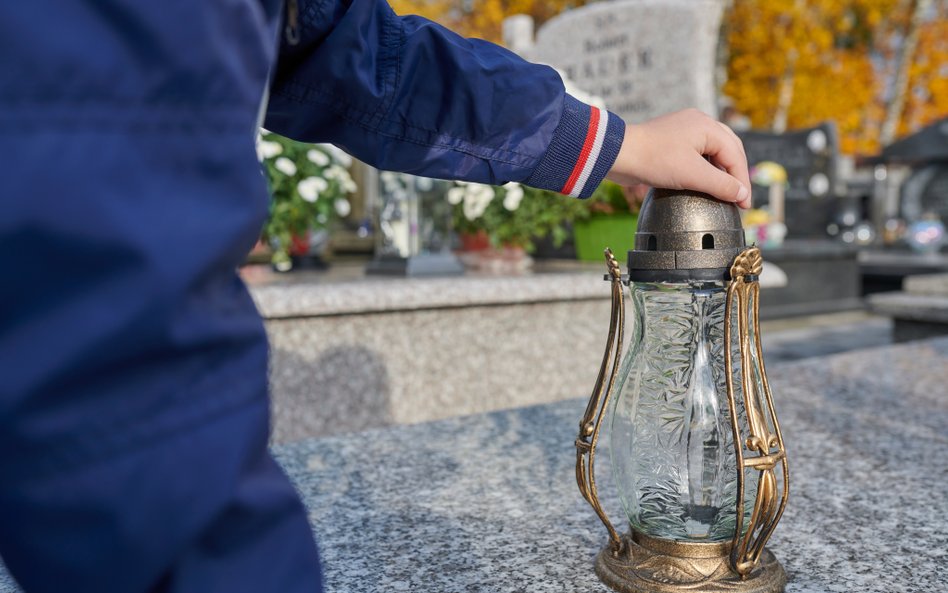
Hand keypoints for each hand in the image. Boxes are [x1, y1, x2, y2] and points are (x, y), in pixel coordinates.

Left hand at [606, 109, 751, 208]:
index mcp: (707, 126)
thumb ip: (720, 185)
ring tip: (724, 193)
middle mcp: (698, 123)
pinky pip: (697, 154)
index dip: (742, 182)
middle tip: (739, 199)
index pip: (735, 155)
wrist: (617, 155)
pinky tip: (704, 184)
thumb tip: (742, 195)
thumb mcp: (692, 175)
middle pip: (728, 149)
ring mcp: (684, 131)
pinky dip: (705, 169)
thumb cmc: (653, 160)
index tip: (745, 205)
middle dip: (735, 174)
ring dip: (720, 172)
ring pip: (713, 152)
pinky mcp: (672, 142)